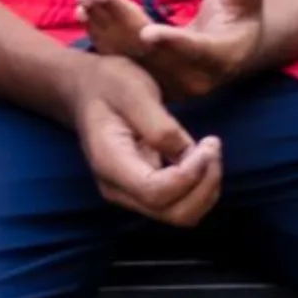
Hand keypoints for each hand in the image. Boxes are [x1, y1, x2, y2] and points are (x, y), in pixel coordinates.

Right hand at [63, 50, 223, 227]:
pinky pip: (180, 205)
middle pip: (174, 213)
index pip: (156, 192)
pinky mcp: (144, 193)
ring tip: (209, 151)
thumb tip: (188, 155)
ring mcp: (130, 195)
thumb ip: (160, 125)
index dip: (190, 175)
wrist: (86, 89)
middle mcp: (118, 189)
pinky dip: (200, 187)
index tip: (207, 144)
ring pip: (182, 215)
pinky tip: (200, 158)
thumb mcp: (133, 90)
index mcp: (110, 162)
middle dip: (204, 185)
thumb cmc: (108, 83)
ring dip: (206, 188)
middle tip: (212, 147)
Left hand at [76, 0, 270, 100]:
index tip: (146, 32)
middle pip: (151, 51)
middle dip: (122, 20)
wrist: (232, 46)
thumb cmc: (242, 13)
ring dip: (104, 26)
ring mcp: (167, 81)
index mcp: (218, 58)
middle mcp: (190, 78)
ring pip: (131, 55)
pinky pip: (121, 57)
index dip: (171, 42)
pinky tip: (82, 11)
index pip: (193, 51)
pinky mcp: (149, 76)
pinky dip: (100, 35)